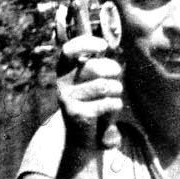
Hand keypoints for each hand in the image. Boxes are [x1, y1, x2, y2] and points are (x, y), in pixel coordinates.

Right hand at [55, 34, 122, 151]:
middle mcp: (62, 82)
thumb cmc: (93, 99)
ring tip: (115, 93)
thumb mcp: (93, 78)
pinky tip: (113, 106)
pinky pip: (105, 104)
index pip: (69, 50)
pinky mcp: (76, 114)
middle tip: (117, 73)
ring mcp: (67, 99)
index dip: (86, 44)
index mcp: (65, 69)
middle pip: (94, 68)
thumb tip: (108, 46)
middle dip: (113, 69)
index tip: (103, 46)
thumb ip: (98, 62)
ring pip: (103, 86)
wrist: (82, 135)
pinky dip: (116, 104)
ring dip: (116, 88)